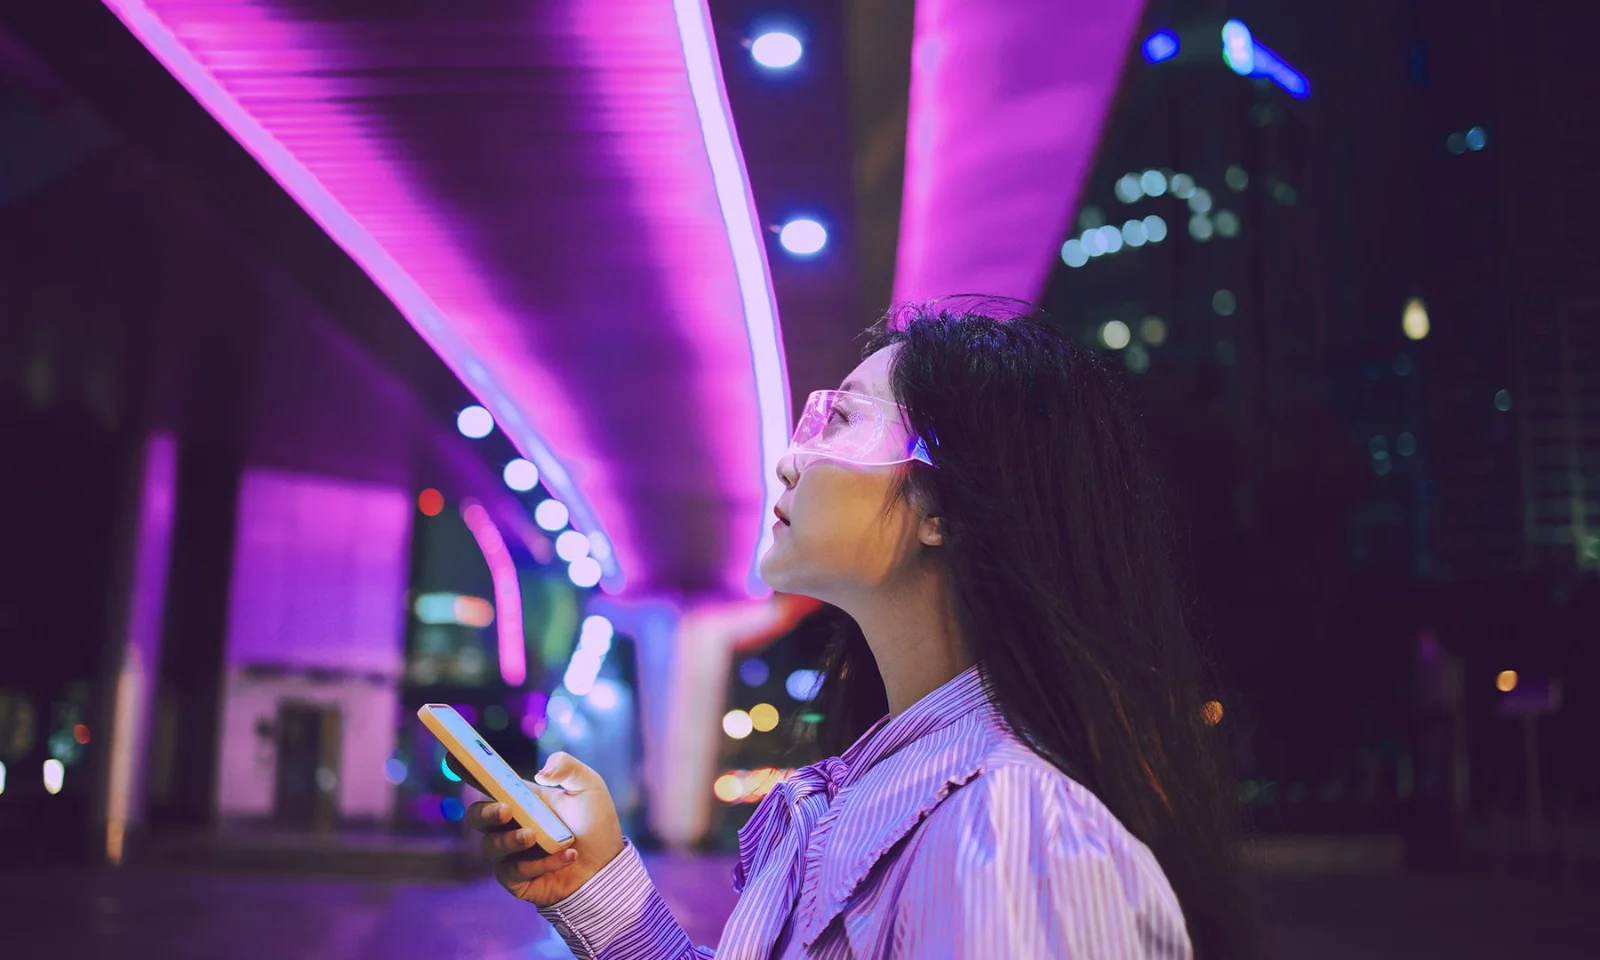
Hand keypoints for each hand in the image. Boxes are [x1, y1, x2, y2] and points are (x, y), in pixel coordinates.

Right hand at [459, 751, 625, 906]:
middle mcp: (509, 824)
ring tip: (536, 836)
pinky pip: (514, 872)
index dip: (466, 768)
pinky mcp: (516, 879)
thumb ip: (568, 768)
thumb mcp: (589, 787)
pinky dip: (541, 863)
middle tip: (506, 809)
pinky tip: (567, 856)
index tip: (454, 755)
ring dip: (513, 841)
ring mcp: (510, 853)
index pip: (487, 781)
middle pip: (476, 816)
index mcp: (519, 798)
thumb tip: (542, 772)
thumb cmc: (594, 824)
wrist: (607, 866)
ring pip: (492, 846)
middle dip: (486, 812)